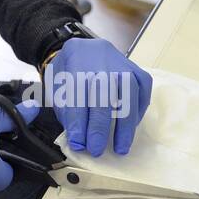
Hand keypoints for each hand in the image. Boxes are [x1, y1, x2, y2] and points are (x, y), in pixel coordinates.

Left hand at [46, 37, 151, 156]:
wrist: (83, 47)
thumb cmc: (68, 71)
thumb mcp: (56, 84)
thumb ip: (65, 107)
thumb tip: (78, 135)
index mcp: (74, 61)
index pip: (77, 96)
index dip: (78, 124)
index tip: (79, 144)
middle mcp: (101, 61)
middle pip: (103, 98)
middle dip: (99, 129)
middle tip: (96, 150)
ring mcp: (122, 64)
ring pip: (128, 96)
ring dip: (124, 126)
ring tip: (120, 148)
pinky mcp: (137, 69)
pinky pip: (143, 90)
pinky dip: (139, 110)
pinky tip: (131, 126)